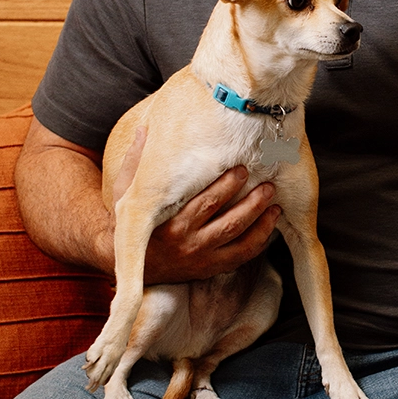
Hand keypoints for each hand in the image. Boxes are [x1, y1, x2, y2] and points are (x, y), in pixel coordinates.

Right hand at [109, 130, 280, 284]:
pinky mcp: (210, 269)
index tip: (242, 169)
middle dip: (251, 202)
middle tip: (267, 183)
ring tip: (273, 200)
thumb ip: (135, 161)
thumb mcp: (124, 192)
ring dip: (261, 221)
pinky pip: (240, 257)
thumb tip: (144, 129)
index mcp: (170, 224)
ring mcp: (201, 259)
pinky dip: (259, 241)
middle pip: (228, 222)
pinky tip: (271, 224)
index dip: (227, 186)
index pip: (206, 204)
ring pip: (238, 240)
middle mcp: (188, 244)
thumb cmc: (130, 222)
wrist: (129, 263)